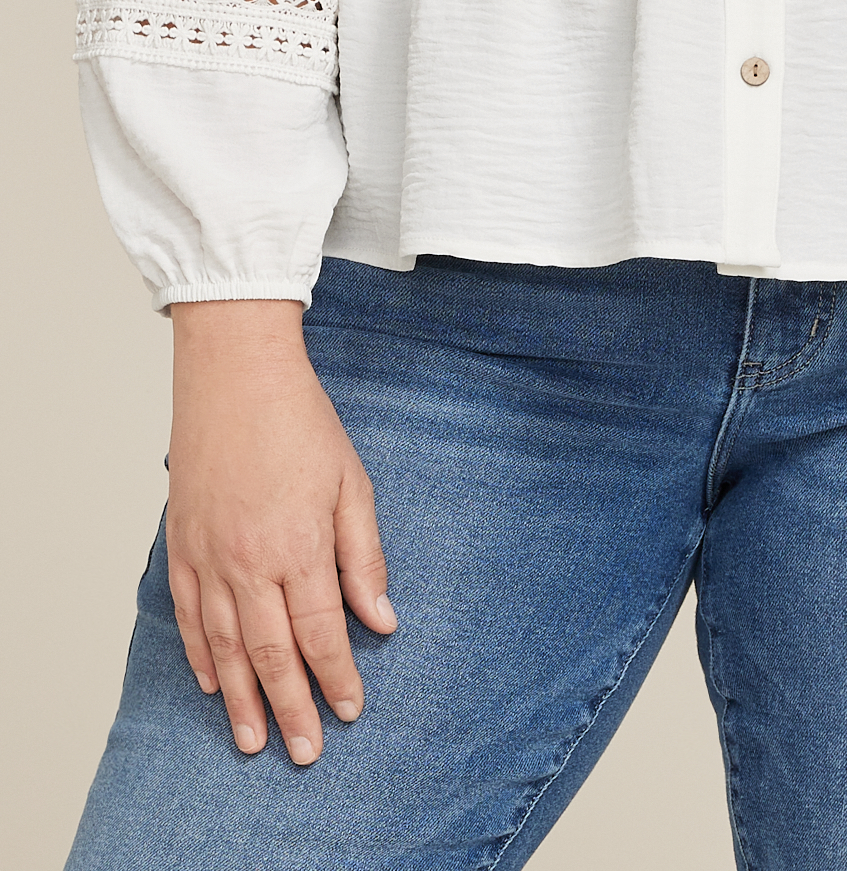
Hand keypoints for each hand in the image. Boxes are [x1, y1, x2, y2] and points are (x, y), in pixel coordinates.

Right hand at [166, 300, 395, 763]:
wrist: (236, 375)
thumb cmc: (300, 421)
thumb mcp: (353, 483)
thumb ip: (363, 556)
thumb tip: (381, 618)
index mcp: (299, 545)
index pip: (320, 632)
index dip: (337, 675)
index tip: (350, 710)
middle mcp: (250, 561)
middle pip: (272, 653)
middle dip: (292, 706)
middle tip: (304, 751)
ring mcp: (210, 556)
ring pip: (226, 647)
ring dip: (241, 697)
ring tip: (254, 739)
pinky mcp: (183, 545)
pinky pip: (190, 615)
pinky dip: (201, 653)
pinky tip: (212, 681)